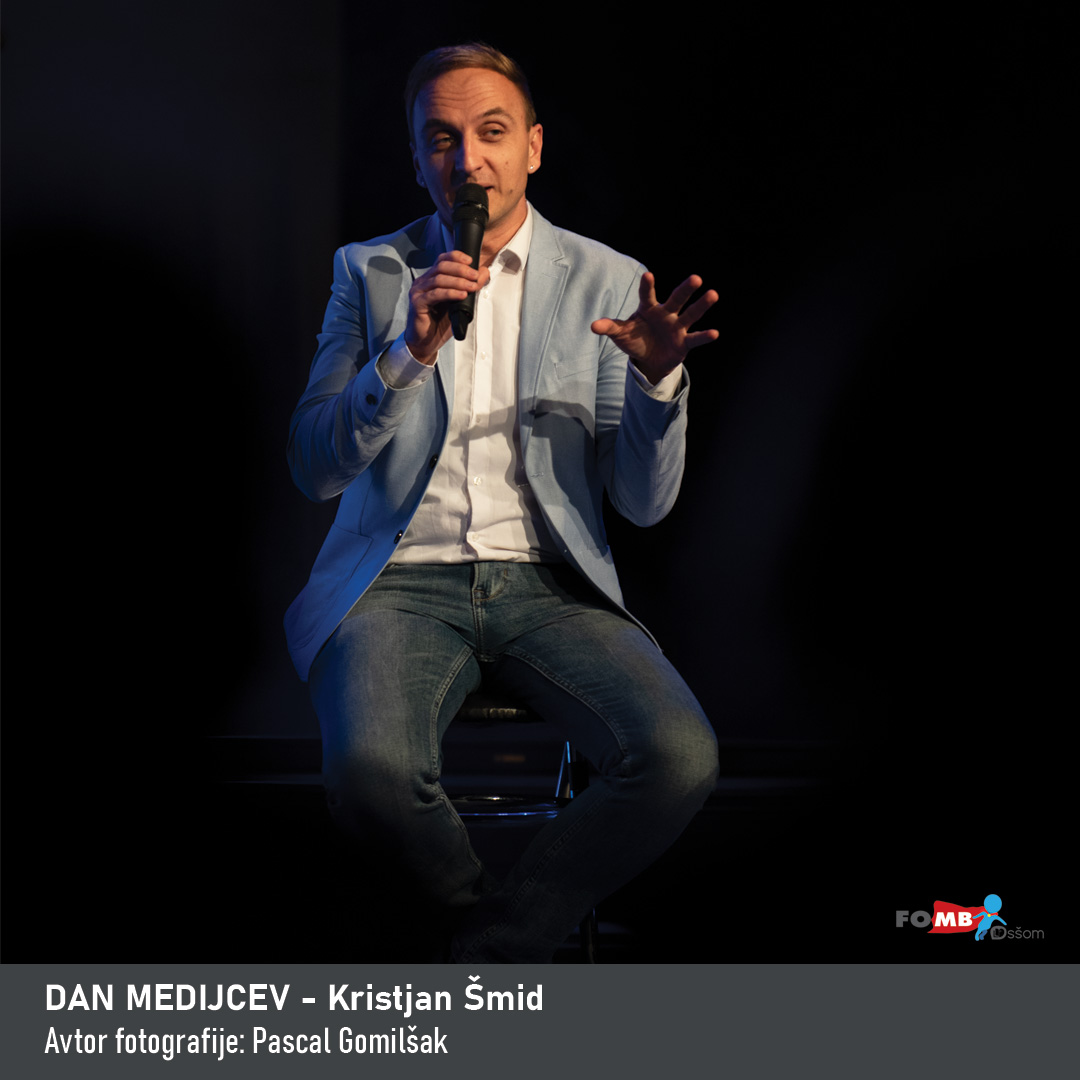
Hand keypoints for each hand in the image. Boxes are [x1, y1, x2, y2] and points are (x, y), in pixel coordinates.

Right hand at [404, 251, 489, 363]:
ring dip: (459, 281)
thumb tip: (483, 273)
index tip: (472, 261)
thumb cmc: (440, 323)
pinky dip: (451, 293)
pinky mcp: (417, 303)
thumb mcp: (458, 303)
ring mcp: (418, 292)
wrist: (426, 342)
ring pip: (439, 279)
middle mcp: (423, 282)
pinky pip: (435, 294)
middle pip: (441, 266)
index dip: (457, 257)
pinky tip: (462, 295)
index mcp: (431, 278)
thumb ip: (468, 287)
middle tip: (475, 276)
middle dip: (461, 269)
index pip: (442, 259)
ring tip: (472, 287)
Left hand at [591, 272, 718, 384]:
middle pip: (676, 299)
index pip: (647, 296)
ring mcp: (677, 327)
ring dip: (701, 305)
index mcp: (649, 309)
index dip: (647, 287)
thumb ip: (610, 328)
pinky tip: (715, 333)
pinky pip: (695, 338)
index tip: (648, 275)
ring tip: (713, 294)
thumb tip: (593, 326)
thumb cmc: (635, 340)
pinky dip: (704, 336)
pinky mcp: (684, 342)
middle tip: (696, 278)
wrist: (649, 359)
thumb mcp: (621, 334)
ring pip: (691, 314)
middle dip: (685, 289)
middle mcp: (666, 314)